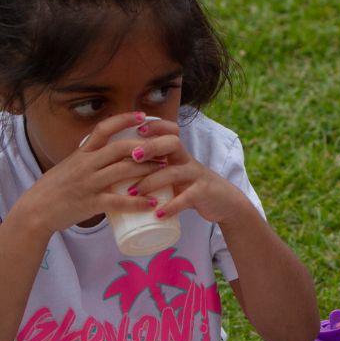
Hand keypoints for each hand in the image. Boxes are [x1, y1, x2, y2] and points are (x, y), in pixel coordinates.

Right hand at [14, 111, 174, 236]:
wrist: (34, 210)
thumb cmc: (53, 189)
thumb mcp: (69, 166)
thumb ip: (88, 160)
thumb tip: (108, 157)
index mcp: (81, 153)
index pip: (104, 129)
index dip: (125, 120)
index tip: (143, 116)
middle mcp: (86, 165)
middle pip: (121, 148)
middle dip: (146, 146)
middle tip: (165, 148)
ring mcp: (89, 183)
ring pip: (123, 171)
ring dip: (148, 170)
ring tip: (166, 170)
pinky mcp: (91, 203)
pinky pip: (119, 201)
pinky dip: (138, 202)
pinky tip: (152, 203)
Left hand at [121, 118, 250, 225]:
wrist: (222, 202)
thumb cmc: (189, 186)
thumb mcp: (175, 172)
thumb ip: (154, 168)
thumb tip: (117, 170)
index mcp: (178, 153)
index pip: (169, 130)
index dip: (155, 126)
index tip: (137, 129)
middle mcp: (187, 160)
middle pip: (172, 143)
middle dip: (151, 146)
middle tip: (133, 156)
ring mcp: (196, 176)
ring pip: (173, 172)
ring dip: (151, 182)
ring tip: (132, 193)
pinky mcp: (203, 193)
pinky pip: (187, 198)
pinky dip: (171, 206)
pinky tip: (158, 214)